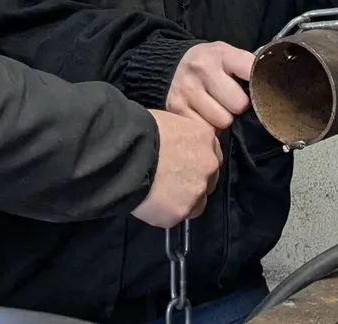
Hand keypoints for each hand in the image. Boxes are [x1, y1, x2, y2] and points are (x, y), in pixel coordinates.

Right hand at [132, 110, 222, 227]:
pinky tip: (150, 204)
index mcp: (206, 138)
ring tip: (159, 196)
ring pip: (196, 203)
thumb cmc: (140, 131)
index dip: (197, 162)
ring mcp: (196, 191)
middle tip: (171, 182)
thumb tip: (175, 144)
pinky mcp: (180, 211)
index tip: (184, 165)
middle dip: (193, 183)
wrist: (125, 154)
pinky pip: (176, 216)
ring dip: (182, 201)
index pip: (212, 154)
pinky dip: (165, 213)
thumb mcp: (169, 121)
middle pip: (209, 180)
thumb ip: (182, 136)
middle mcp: (208, 166)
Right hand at [166, 41, 254, 130]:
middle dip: (237, 106)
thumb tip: (270, 91)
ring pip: (223, 121)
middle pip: (238, 104)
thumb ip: (247, 68)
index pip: (252, 72)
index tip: (256, 88)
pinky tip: (203, 114)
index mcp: (221, 53)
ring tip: (216, 107)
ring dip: (223, 119)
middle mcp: (202, 68)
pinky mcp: (176, 107)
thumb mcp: (228, 56)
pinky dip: (207, 126)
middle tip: (230, 100)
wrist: (172, 65)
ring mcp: (187, 89)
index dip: (258, 85)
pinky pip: (205, 129)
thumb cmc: (210, 64)